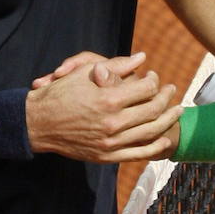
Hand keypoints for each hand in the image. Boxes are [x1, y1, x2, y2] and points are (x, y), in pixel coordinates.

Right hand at [26, 53, 180, 160]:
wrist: (37, 124)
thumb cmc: (59, 94)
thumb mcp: (84, 73)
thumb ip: (115, 65)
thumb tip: (141, 57)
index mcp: (108, 99)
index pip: (146, 88)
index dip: (154, 79)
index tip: (154, 75)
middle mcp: (112, 122)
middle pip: (153, 109)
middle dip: (166, 97)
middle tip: (172, 90)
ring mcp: (110, 141)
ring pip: (150, 131)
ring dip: (168, 120)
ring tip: (177, 110)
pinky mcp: (106, 155)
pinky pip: (137, 153)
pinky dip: (155, 147)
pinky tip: (164, 138)